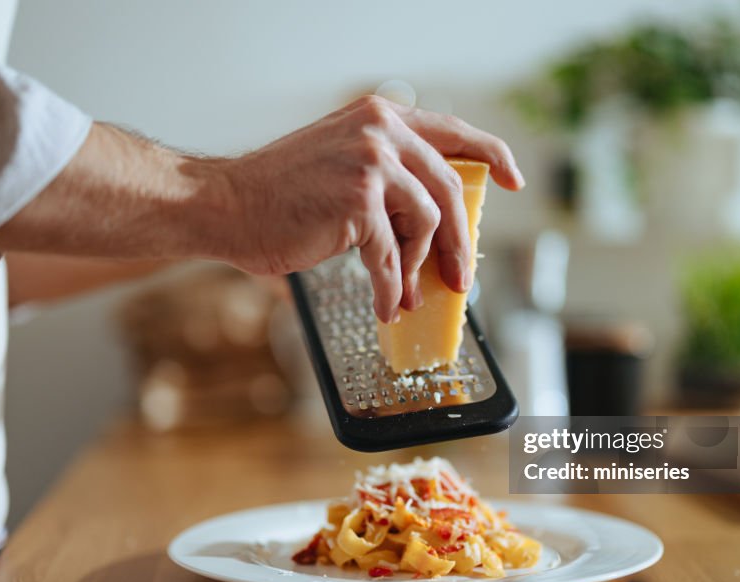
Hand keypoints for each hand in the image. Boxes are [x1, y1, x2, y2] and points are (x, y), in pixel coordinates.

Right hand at [219, 96, 524, 322]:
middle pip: (447, 190)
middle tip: (463, 277)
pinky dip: (392, 287)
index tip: (513, 179)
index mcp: (379, 118)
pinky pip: (392, 256)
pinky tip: (386, 304)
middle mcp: (380, 130)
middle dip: (460, 241)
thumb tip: (430, 232)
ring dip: (419, 269)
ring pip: (425, 223)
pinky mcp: (359, 200)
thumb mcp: (341, 166)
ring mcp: (371, 162)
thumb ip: (387, 181)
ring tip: (407, 293)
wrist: (226, 205)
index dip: (491, 154)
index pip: (452, 131)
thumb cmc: (278, 195)